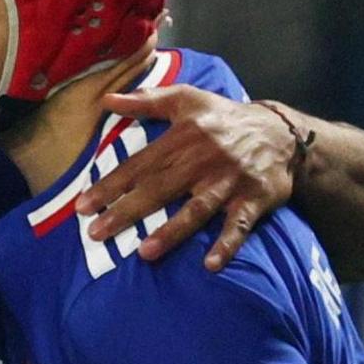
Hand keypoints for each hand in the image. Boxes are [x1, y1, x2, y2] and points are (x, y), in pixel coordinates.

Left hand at [76, 86, 297, 270]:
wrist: (280, 131)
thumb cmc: (224, 116)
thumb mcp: (187, 98)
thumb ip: (146, 101)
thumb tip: (106, 100)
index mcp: (182, 137)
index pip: (139, 165)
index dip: (110, 185)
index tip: (83, 205)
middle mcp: (202, 160)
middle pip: (159, 189)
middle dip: (127, 212)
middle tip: (97, 233)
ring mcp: (228, 182)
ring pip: (196, 210)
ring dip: (171, 232)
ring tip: (145, 253)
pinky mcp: (253, 200)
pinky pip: (238, 226)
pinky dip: (226, 245)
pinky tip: (209, 264)